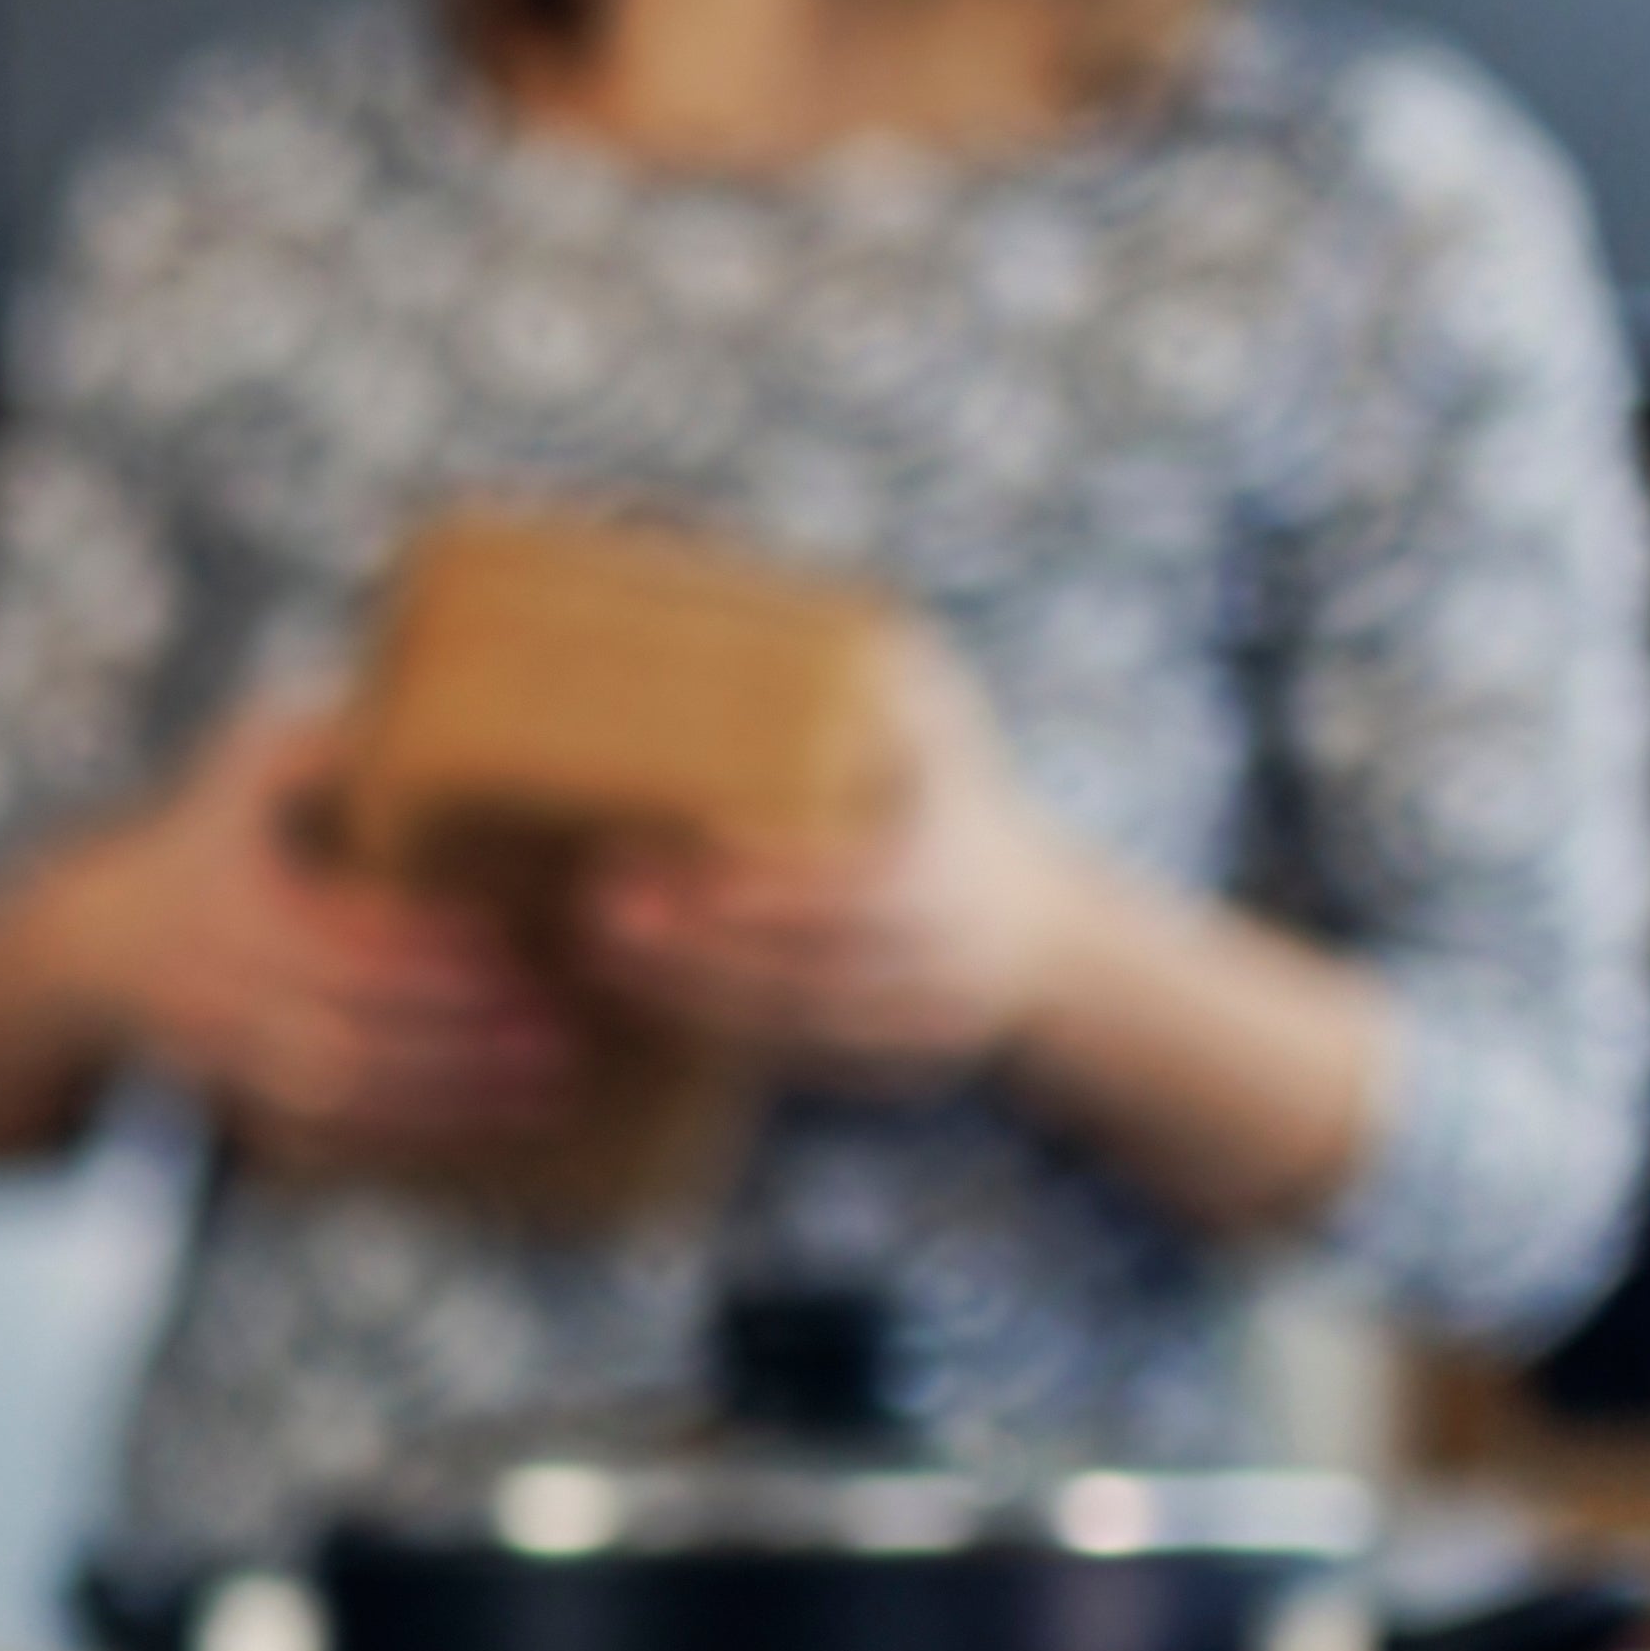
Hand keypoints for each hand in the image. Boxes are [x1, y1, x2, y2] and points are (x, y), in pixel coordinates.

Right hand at [47, 697, 584, 1175]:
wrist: (89, 951)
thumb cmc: (195, 840)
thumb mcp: (240, 767)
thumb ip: (327, 744)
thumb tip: (428, 713)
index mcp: (235, 907)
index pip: (346, 939)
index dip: (433, 950)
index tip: (518, 944)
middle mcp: (224, 991)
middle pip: (355, 1033)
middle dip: (461, 1041)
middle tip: (561, 1027)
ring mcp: (229, 1056)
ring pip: (347, 1099)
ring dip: (450, 1103)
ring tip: (549, 1084)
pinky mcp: (241, 1101)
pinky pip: (331, 1142)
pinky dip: (411, 1141)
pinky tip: (488, 1126)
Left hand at [574, 636, 1087, 1090]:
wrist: (1055, 939)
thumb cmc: (967, 794)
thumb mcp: (940, 712)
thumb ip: (870, 663)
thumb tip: (755, 586)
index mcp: (946, 866)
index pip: (844, 887)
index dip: (752, 889)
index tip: (665, 858)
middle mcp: (936, 953)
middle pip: (802, 966)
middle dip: (694, 947)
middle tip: (595, 905)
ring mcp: (915, 1017)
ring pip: (786, 1022)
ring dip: (683, 991)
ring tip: (594, 945)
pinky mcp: (887, 1064)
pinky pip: (790, 1054)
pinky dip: (713, 1025)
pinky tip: (639, 990)